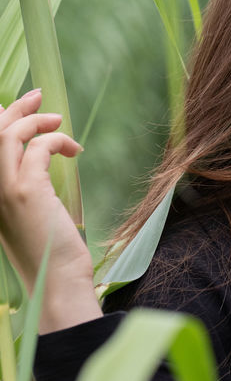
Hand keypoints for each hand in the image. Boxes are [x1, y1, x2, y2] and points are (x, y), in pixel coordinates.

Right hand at [0, 89, 99, 330]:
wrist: (55, 283)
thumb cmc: (48, 253)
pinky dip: (58, 140)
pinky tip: (75, 150)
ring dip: (34, 119)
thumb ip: (24, 187)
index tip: (13, 106)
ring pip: (8, 135)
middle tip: (38, 97)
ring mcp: (3, 190)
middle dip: (14, 109)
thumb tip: (35, 156)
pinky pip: (40, 147)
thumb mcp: (29, 216)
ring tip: (57, 119)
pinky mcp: (26, 191)